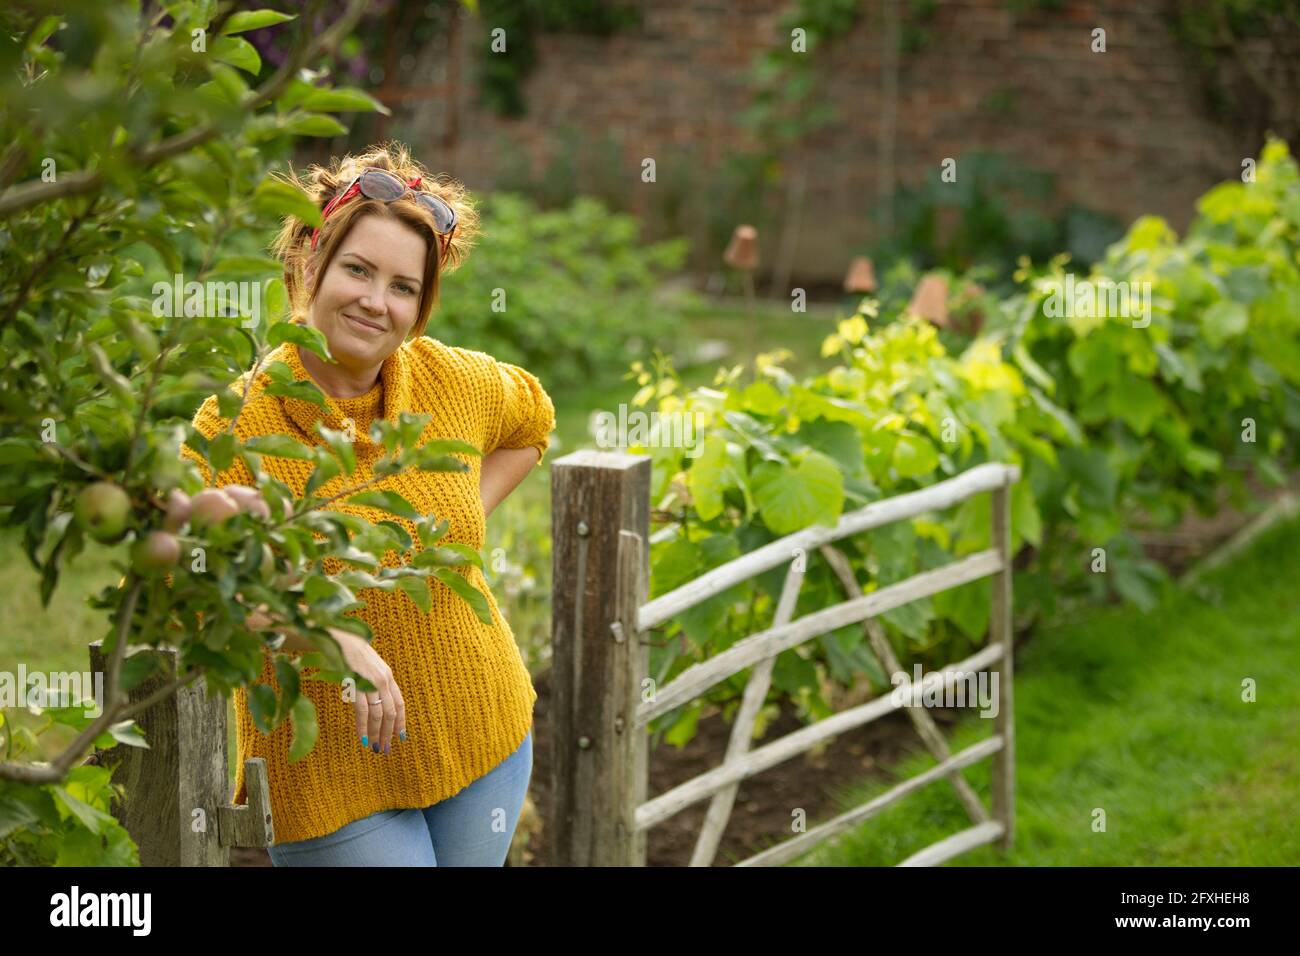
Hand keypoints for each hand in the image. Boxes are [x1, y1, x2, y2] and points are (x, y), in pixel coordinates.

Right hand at [332, 627, 405, 755]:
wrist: (340, 638)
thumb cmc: (352, 653)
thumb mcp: (369, 666)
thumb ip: (374, 681)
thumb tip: (375, 700)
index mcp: (388, 676)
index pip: (399, 703)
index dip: (401, 721)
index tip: (400, 736)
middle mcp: (383, 680)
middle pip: (390, 713)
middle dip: (388, 733)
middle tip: (385, 749)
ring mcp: (371, 683)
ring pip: (378, 715)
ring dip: (376, 734)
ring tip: (374, 747)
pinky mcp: (357, 685)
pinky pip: (362, 711)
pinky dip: (363, 727)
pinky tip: (362, 739)